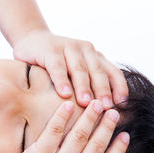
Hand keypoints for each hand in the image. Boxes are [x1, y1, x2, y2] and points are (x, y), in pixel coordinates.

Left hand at [0, 100, 128, 152]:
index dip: (118, 150)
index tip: (125, 136)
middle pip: (97, 147)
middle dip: (107, 127)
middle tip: (114, 112)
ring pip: (80, 136)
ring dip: (90, 118)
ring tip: (96, 104)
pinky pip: (54, 132)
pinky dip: (63, 117)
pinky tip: (69, 105)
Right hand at [11, 29, 128, 108]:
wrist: (31, 40)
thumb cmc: (55, 63)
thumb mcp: (75, 71)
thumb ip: (87, 85)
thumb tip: (103, 113)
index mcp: (96, 57)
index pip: (113, 72)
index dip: (119, 88)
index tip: (122, 106)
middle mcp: (86, 50)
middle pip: (98, 72)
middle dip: (103, 90)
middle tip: (106, 107)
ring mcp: (69, 47)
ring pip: (79, 70)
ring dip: (83, 87)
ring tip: (86, 103)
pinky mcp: (50, 50)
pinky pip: (58, 67)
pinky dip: (62, 80)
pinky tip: (64, 93)